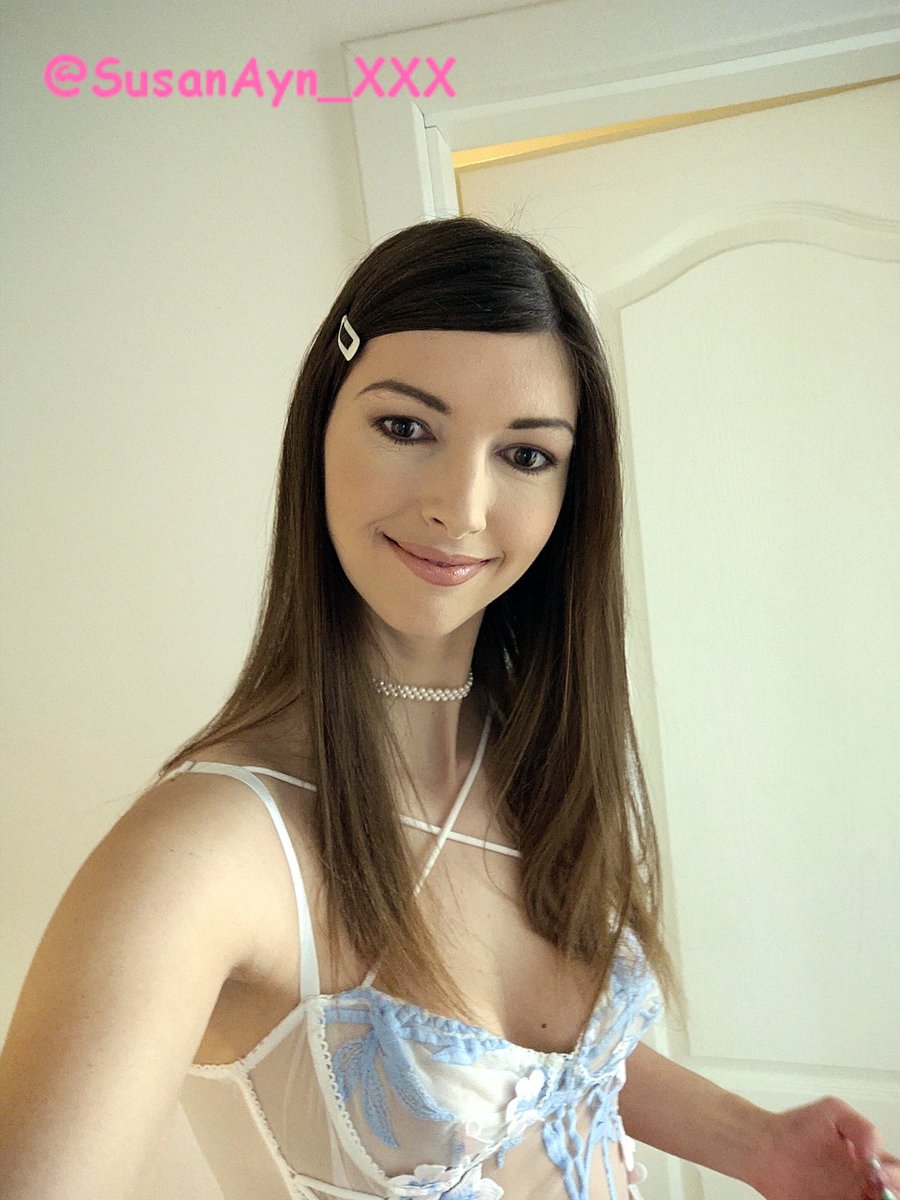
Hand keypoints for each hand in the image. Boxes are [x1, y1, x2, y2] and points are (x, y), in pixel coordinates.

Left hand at [750, 1096, 898, 1199]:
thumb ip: (860, 1127)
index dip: (896, 1177)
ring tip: (861, 1198)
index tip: (881, 1174)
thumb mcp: (832, 1112)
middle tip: (877, 1192)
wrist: (763, 1146)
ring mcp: (844, 1199)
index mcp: (868, 1163)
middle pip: (890, 1196)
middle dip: (891, 1196)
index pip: (895, 1174)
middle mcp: (860, 1186)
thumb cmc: (798, 1127)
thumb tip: (874, 1154)